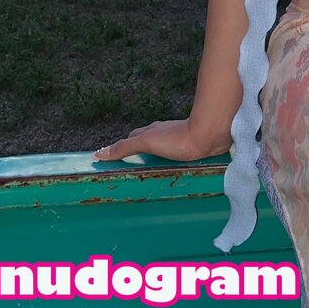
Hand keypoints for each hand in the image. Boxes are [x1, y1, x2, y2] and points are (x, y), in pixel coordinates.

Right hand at [92, 118, 229, 162]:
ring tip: (150, 176)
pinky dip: (172, 165)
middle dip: (138, 155)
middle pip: (148, 144)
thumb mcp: (146, 142)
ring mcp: (179, 142)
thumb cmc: (178, 138)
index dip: (123, 148)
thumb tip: (100, 152)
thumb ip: (125, 147)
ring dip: (157, 161)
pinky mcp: (191, 149)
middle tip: (130, 169)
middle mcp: (164, 134)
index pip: (132, 139)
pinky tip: (173, 173)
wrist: (208, 136)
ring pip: (163, 152)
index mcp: (152, 131)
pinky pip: (178, 158)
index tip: (114, 157)